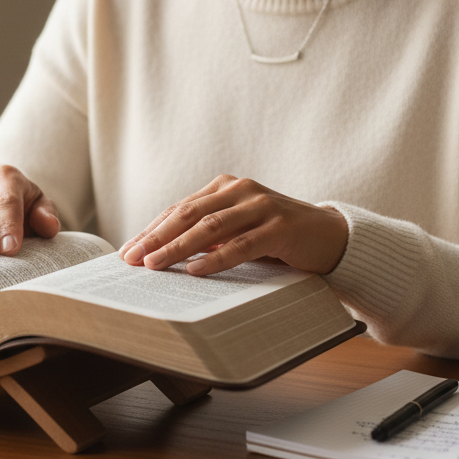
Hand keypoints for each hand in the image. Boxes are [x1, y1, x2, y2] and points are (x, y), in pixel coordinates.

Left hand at [118, 175, 348, 275]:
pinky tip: (196, 270)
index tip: (128, 250)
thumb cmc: (276, 236)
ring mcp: (261, 205)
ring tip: (156, 265)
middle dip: (156, 237)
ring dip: (179, 248)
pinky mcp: (280, 226)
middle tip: (132, 259)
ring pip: (211, 227)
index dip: (151, 229)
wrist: (329, 236)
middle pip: (189, 214)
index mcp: (224, 187)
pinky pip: (242, 244)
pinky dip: (216, 258)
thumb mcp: (238, 230)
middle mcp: (240, 190)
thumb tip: (162, 255)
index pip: (179, 209)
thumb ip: (208, 235)